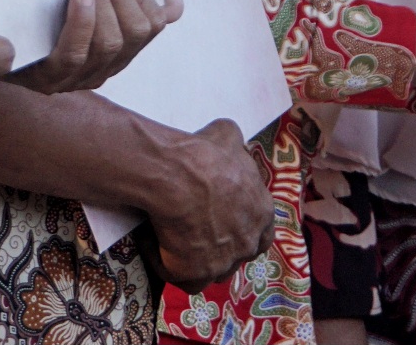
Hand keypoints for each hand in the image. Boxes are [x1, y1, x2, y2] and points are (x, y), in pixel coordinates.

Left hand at [5, 0, 182, 93]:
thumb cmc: (40, 19)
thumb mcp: (85, 2)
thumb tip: (174, 3)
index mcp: (121, 50)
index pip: (152, 24)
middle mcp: (105, 68)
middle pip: (135, 33)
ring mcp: (77, 78)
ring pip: (109, 43)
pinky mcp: (48, 80)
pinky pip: (74, 53)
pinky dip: (82, 21)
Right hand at [144, 118, 274, 289]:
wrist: (177, 176)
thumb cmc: (204, 154)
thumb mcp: (227, 135)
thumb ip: (234, 143)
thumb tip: (230, 139)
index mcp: (263, 213)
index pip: (262, 233)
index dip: (244, 230)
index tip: (225, 224)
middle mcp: (249, 243)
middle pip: (236, 255)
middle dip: (219, 248)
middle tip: (194, 232)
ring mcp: (224, 263)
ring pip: (212, 272)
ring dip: (194, 261)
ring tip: (171, 240)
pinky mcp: (196, 274)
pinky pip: (183, 280)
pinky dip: (166, 266)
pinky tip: (153, 244)